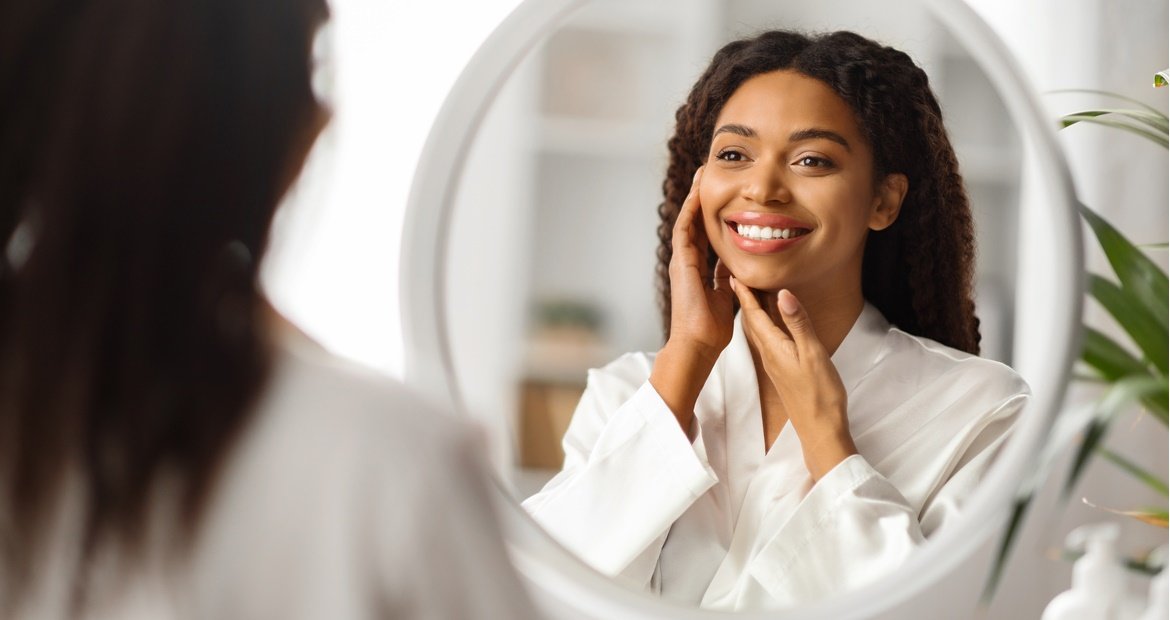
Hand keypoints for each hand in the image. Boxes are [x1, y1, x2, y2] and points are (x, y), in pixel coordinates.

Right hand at [665, 166, 734, 357]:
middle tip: (708, 175)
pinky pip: (684, 230)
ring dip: (694, 198)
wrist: (699, 344)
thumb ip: (730, 279)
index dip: (713, 215)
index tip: (724, 196)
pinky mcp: (680, 262)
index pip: (706, 236)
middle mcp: (688, 262)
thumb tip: (741, 268)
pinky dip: (690, 210)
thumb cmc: (713, 329)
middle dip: (702, 199)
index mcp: (699, 270)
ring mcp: (682, 261)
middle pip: (695, 223)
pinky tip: (696, 193)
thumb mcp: (728, 296)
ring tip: (701, 175)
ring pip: (687, 221)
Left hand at [729, 281, 856, 479]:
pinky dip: (768, 326)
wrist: (821, 431)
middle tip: (741, 278)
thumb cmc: (820, 395)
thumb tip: (783, 293)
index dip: (745, 294)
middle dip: (747, 299)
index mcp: (773, 348)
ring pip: (761, 332)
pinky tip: (775, 324)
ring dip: (756, 312)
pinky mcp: (784, 372)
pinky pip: (771, 342)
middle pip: (753, 322)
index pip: (754, 315)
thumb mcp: (812, 354)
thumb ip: (798, 323)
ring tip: (755, 294)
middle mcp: (769, 355)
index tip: (735, 274)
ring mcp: (776, 365)